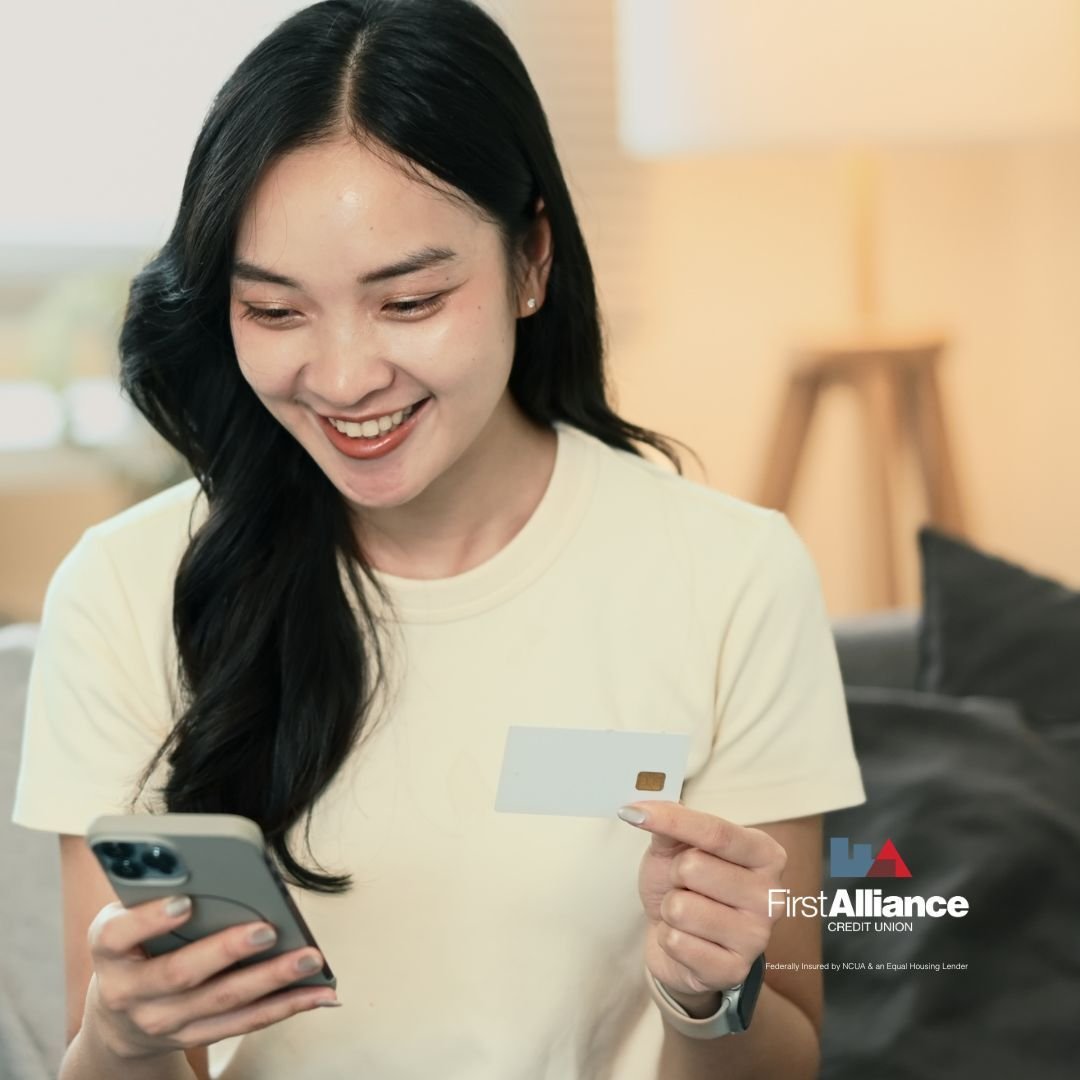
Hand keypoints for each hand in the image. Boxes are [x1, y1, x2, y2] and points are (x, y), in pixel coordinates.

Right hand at [83, 895, 338, 1060]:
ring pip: (223, 1002)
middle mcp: (129, 992)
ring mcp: (162, 1021)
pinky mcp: (194, 1036)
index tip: (184, 900)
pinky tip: (319, 992)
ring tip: (310, 959)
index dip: (149, 919)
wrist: (118, 1015)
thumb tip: (210, 867)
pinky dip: (287, 1006)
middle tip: (268, 929)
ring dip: (272, 980)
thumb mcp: (128, 913)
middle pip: (181, 974)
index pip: (119, 934)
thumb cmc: (134, 942)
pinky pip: (245, 1022)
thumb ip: (157, 890)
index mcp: (108, 949)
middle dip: (228, 950)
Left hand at [619, 801, 785, 1008]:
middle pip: (693, 867)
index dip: (673, 819)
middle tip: (684, 885)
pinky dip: (669, 938)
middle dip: (673, 875)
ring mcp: (757, 937)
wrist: (682, 939)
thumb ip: (669, 824)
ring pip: (681, 907)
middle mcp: (771, 895)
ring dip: (669, 909)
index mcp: (765, 854)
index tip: (634, 810)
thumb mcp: (676, 847)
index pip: (716, 832)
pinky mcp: (734, 971)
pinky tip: (688, 940)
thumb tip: (646, 805)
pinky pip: (677, 942)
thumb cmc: (685, 885)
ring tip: (685, 913)